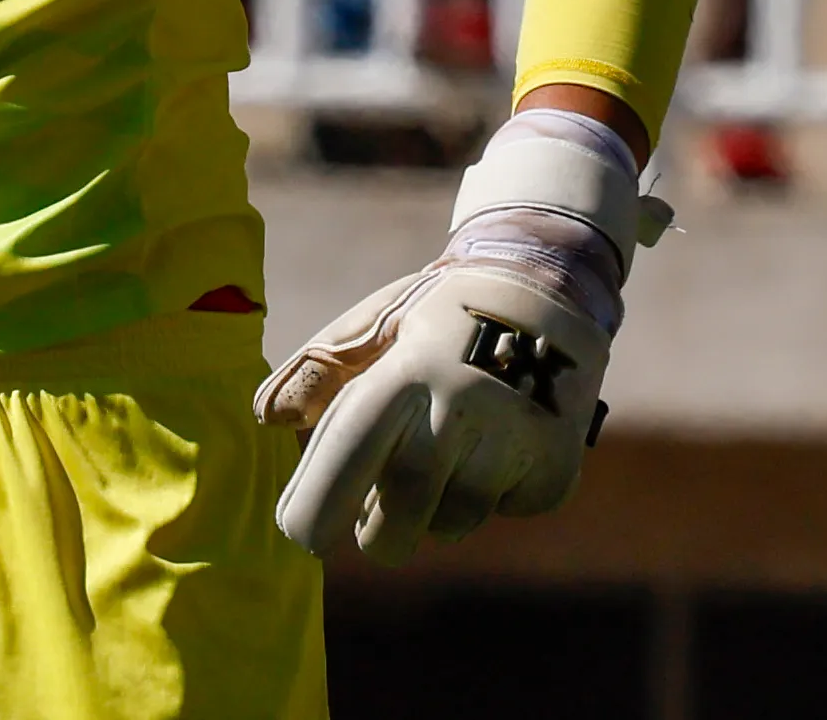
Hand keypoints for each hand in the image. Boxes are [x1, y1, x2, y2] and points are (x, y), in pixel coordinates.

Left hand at [257, 113, 666, 561]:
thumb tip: (269, 416)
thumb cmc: (438, 313)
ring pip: (453, 520)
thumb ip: (319, 370)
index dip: (319, 503)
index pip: (352, 452)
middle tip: (369, 526)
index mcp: (405, 373)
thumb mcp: (374, 324)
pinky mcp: (556, 465)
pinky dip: (489, 495)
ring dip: (432, 511)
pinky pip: (506, 509)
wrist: (548, 289)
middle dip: (377, 535)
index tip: (298, 537)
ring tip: (438, 459)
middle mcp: (460, 410)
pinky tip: (493, 447)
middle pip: (401, 513)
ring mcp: (514, 441)